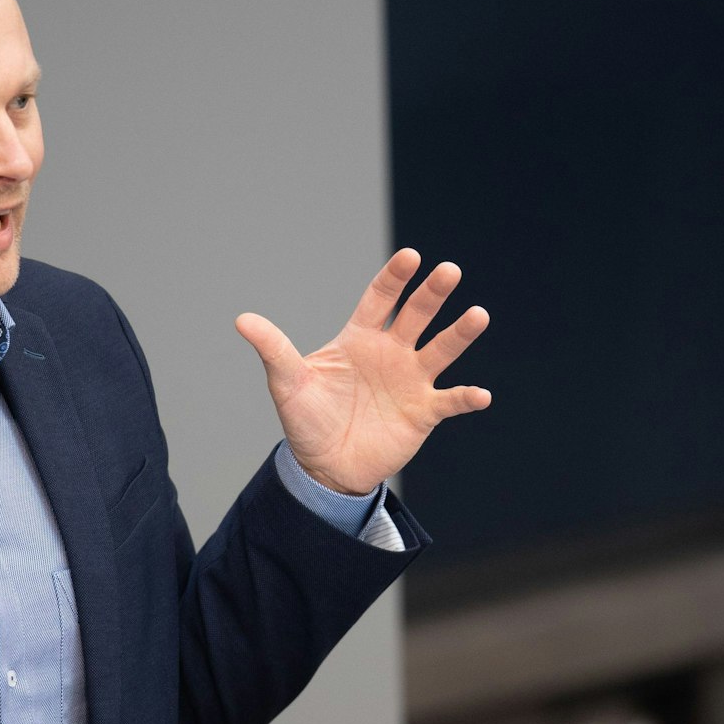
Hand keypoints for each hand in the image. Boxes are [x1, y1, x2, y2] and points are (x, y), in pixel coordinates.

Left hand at [236, 248, 490, 495]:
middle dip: (432, 293)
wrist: (324, 467)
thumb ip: (274, 349)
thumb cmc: (307, 419)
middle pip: (417, 315)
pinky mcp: (423, 413)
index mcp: (360, 338)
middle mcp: (391, 353)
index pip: (381, 299)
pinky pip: (449, 401)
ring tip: (478, 315)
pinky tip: (481, 395)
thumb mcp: (287, 383)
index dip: (395, 278)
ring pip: (441, 350)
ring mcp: (411, 381)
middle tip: (449, 271)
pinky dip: (466, 398)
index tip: (411, 257)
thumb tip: (242, 320)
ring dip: (460, 333)